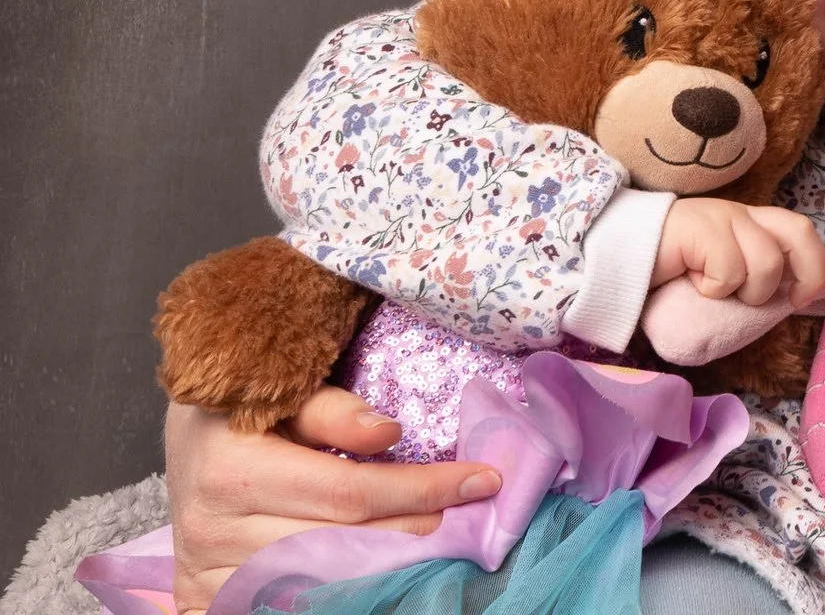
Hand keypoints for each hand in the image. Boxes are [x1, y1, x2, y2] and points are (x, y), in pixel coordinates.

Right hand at [165, 391, 499, 613]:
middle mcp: (212, 528)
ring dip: (387, 564)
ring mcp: (206, 571)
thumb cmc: (244, 405)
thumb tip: (389, 434)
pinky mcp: (206, 597)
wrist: (184, 444)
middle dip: (418, 529)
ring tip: (443, 541)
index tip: (482, 479)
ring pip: (318, 580)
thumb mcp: (282, 388)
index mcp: (231, 468)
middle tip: (476, 515)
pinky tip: (383, 571)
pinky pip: (283, 604)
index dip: (421, 488)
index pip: (348, 492)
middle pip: (340, 542)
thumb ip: (333, 409)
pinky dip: (339, 590)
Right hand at [654, 199, 824, 308]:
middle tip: (780, 299)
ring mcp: (723, 217)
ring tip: (714, 289)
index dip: (815, 265)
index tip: (802, 299)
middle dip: (804, 272)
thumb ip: (749, 278)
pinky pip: (728, 270)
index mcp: (751, 223)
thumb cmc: (670, 274)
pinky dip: (713, 289)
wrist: (619, 258)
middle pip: (799, 233)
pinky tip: (691, 281)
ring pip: (766, 263)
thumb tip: (788, 302)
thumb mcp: (719, 277)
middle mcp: (743, 214)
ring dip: (745, 291)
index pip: (801, 231)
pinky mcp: (701, 227)